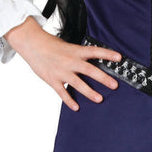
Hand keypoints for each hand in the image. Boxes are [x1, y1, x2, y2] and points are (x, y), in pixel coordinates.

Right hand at [5, 18, 121, 110]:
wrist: (32, 44)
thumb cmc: (50, 44)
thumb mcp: (68, 46)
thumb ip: (79, 55)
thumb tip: (93, 62)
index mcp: (75, 51)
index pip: (94, 51)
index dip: (107, 54)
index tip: (119, 58)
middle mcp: (70, 61)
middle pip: (90, 70)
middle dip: (103, 78)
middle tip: (114, 85)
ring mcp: (61, 72)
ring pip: (78, 84)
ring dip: (89, 92)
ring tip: (99, 99)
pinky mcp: (53, 80)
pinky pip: (62, 92)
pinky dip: (69, 101)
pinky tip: (76, 107)